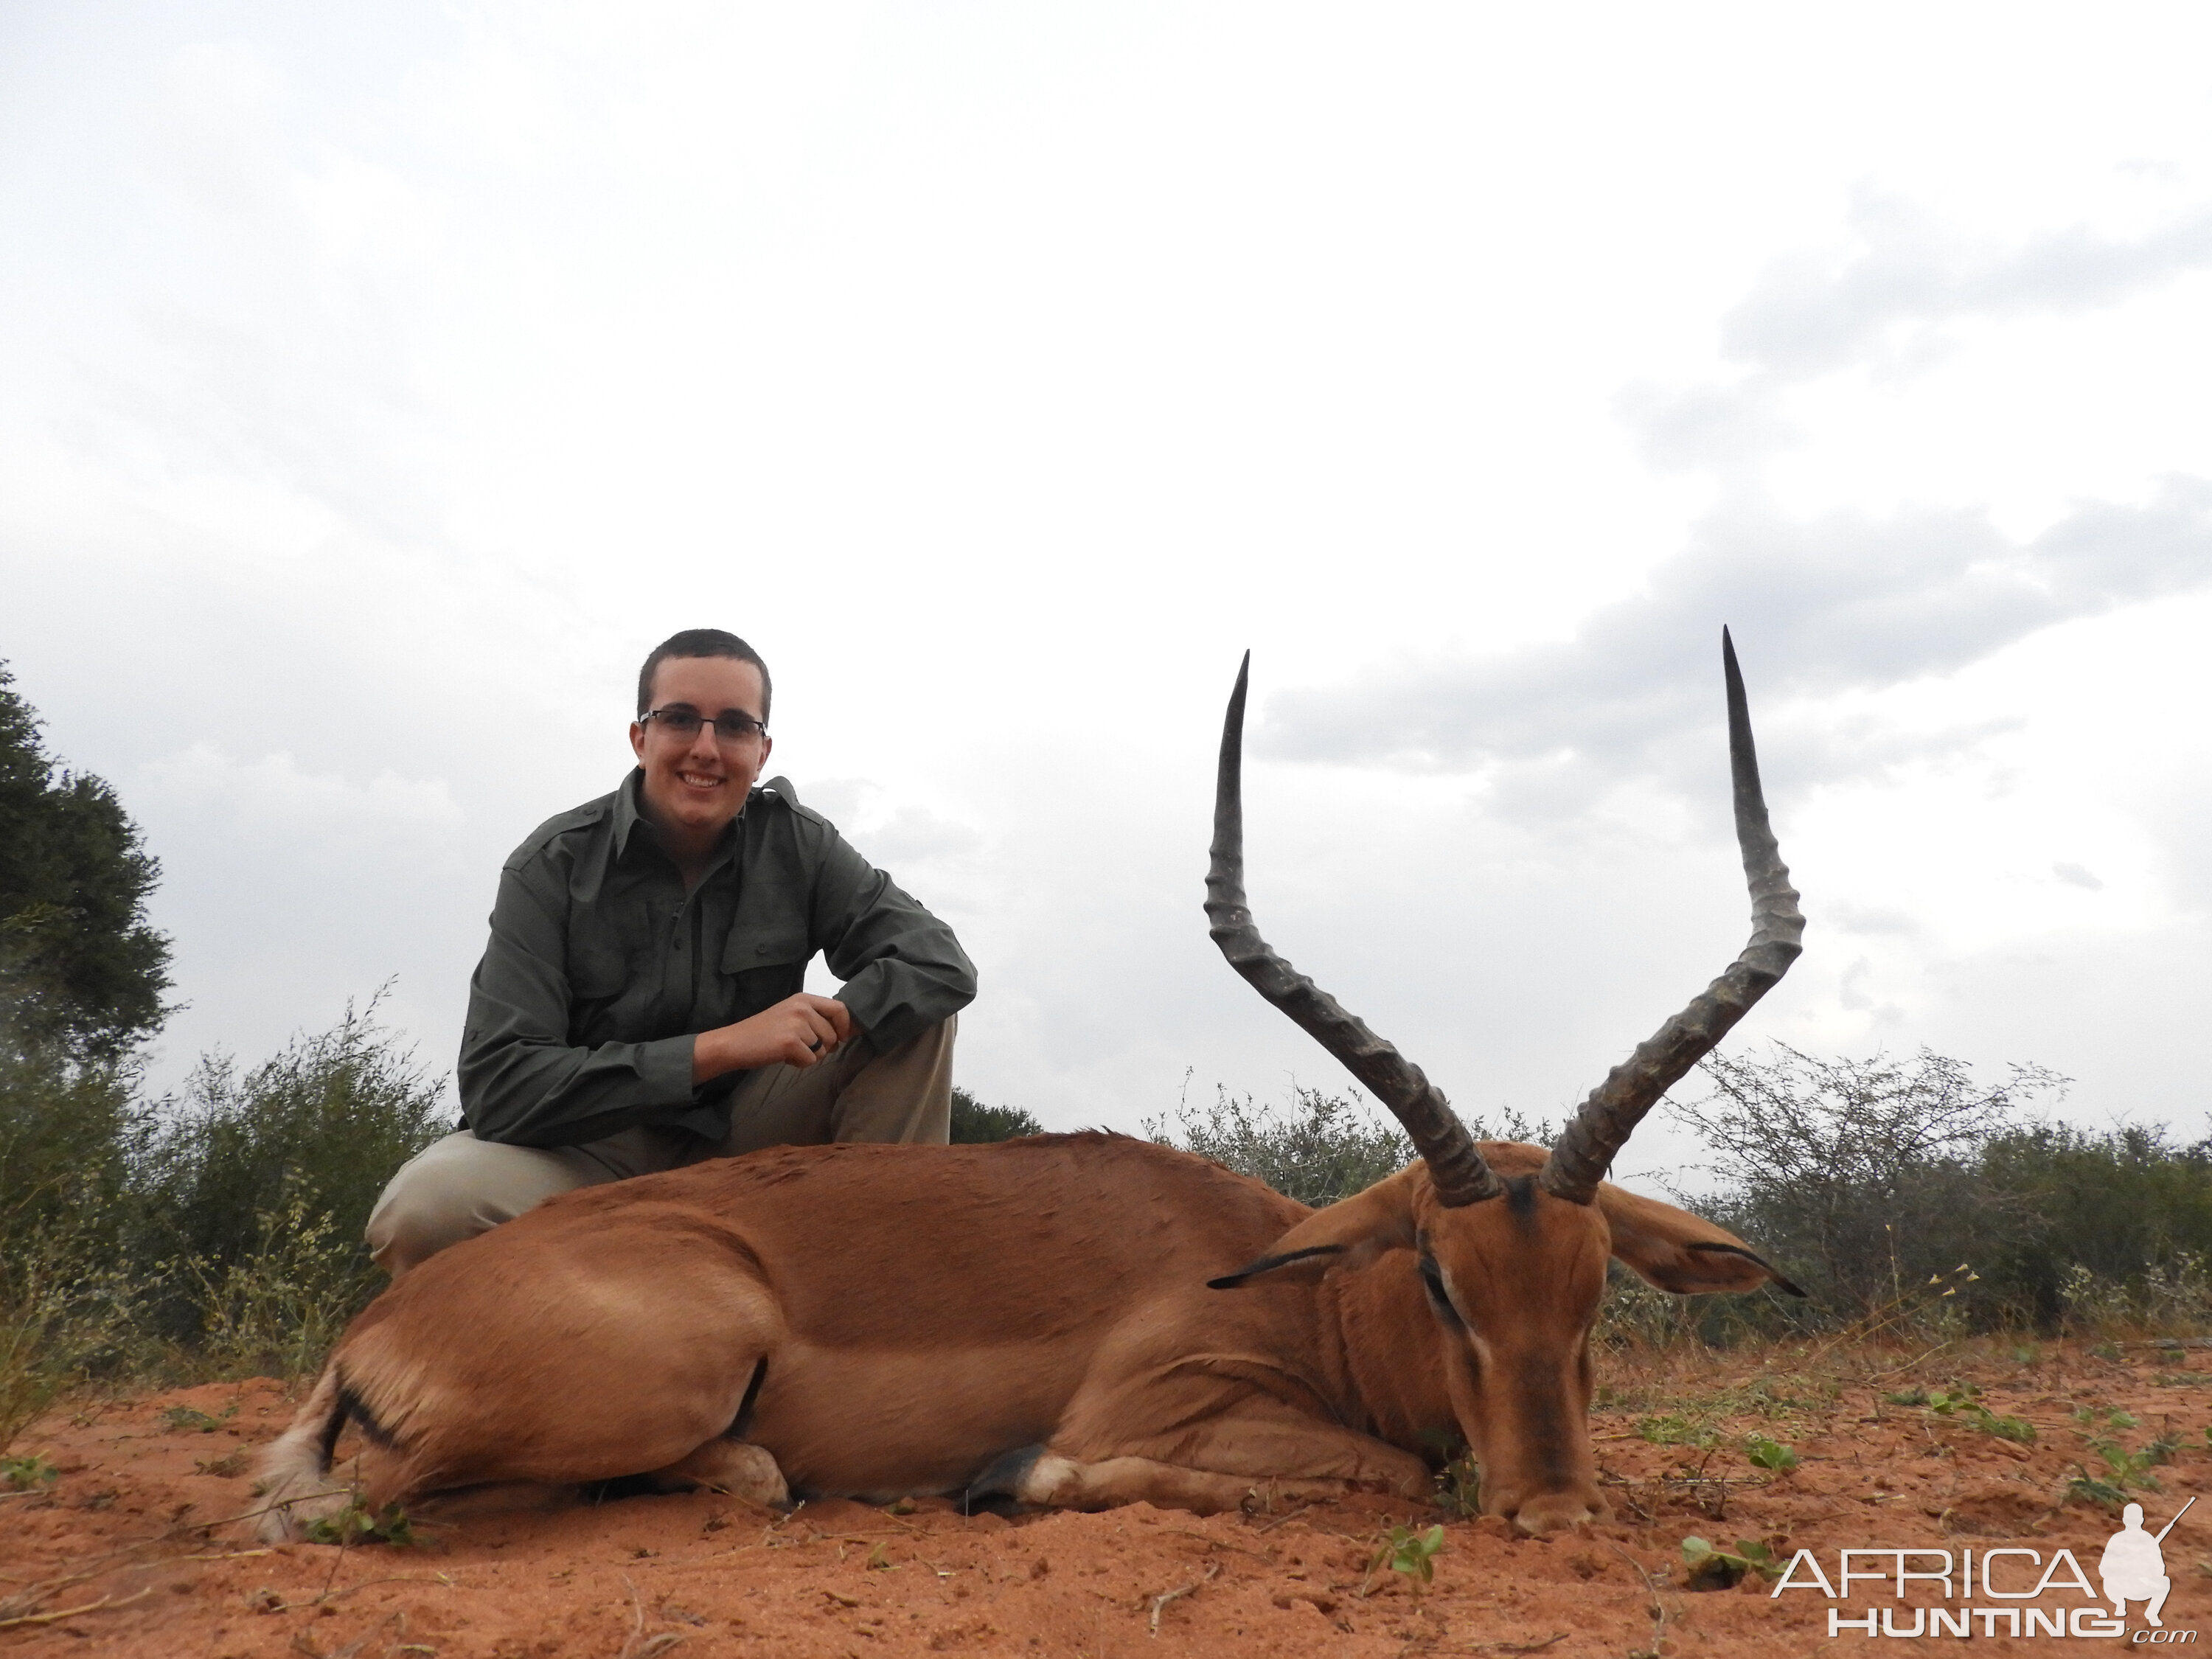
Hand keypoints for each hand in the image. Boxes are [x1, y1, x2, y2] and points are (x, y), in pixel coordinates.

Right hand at [692, 994, 853, 1081]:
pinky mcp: (791, 1042)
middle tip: (800, 1046)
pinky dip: (799, 1063)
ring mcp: (797, 1024)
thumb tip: (847, 1032)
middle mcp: (802, 1007)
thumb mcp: (791, 1016)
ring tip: (788, 1049)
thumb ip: (816, 1019)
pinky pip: (811, 1060)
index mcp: (804, 998)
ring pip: (823, 1050)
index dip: (845, 1026)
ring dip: (809, 1055)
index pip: (840, 1009)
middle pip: (833, 1034)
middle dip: (823, 1047)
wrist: (734, 1043)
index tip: (840, 1038)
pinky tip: (784, 1056)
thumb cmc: (764, 1032)